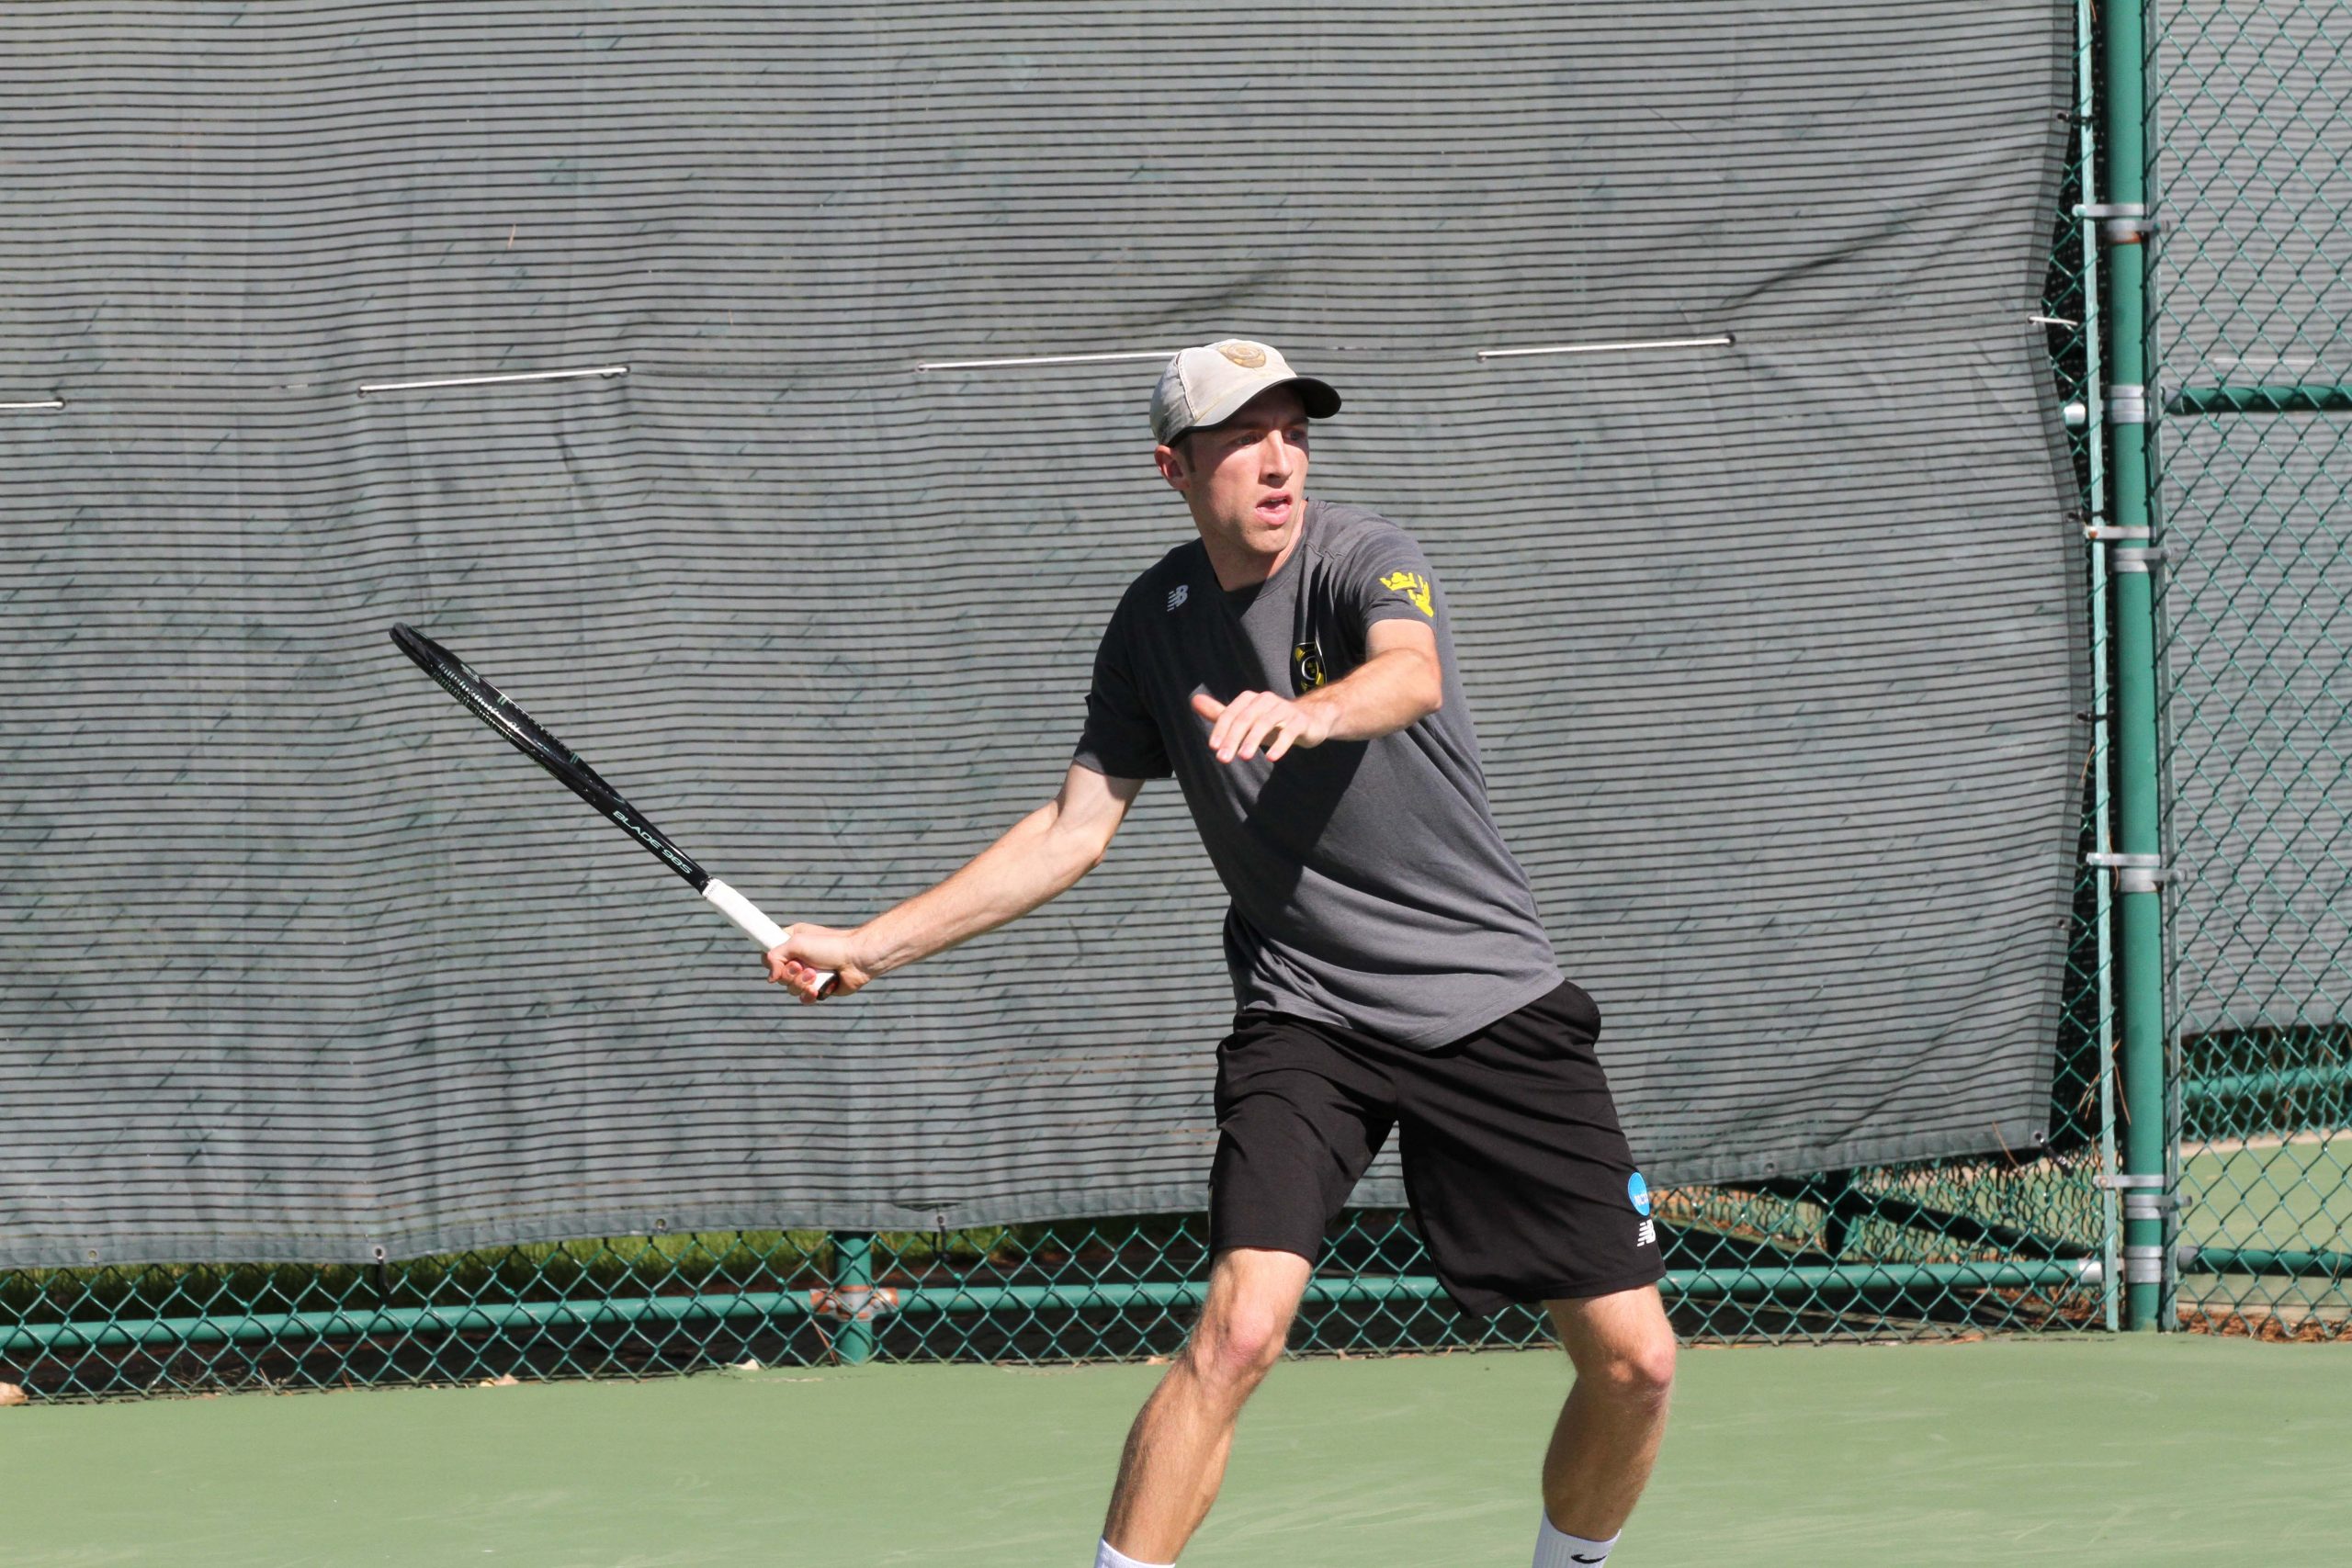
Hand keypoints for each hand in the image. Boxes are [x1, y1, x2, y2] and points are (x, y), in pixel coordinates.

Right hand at [763, 923, 869, 1003]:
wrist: (857, 959)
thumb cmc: (830, 945)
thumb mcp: (797, 943)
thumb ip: (775, 956)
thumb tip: (771, 978)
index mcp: (792, 942)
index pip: (770, 955)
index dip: (772, 962)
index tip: (781, 961)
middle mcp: (799, 958)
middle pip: (779, 975)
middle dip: (791, 974)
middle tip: (803, 966)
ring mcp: (808, 974)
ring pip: (790, 988)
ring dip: (801, 983)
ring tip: (816, 974)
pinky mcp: (818, 988)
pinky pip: (803, 998)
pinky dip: (809, 995)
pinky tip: (817, 989)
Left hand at [1190, 689, 1332, 763]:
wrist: (1309, 721)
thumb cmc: (1271, 722)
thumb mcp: (1244, 719)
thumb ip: (1220, 713)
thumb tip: (1194, 701)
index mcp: (1251, 699)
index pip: (1231, 714)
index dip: (1221, 730)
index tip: (1214, 748)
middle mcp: (1266, 701)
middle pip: (1246, 719)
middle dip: (1233, 739)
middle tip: (1223, 759)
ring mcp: (1284, 710)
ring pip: (1265, 723)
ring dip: (1253, 740)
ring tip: (1243, 757)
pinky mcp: (1300, 722)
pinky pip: (1289, 732)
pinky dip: (1280, 745)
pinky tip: (1271, 757)